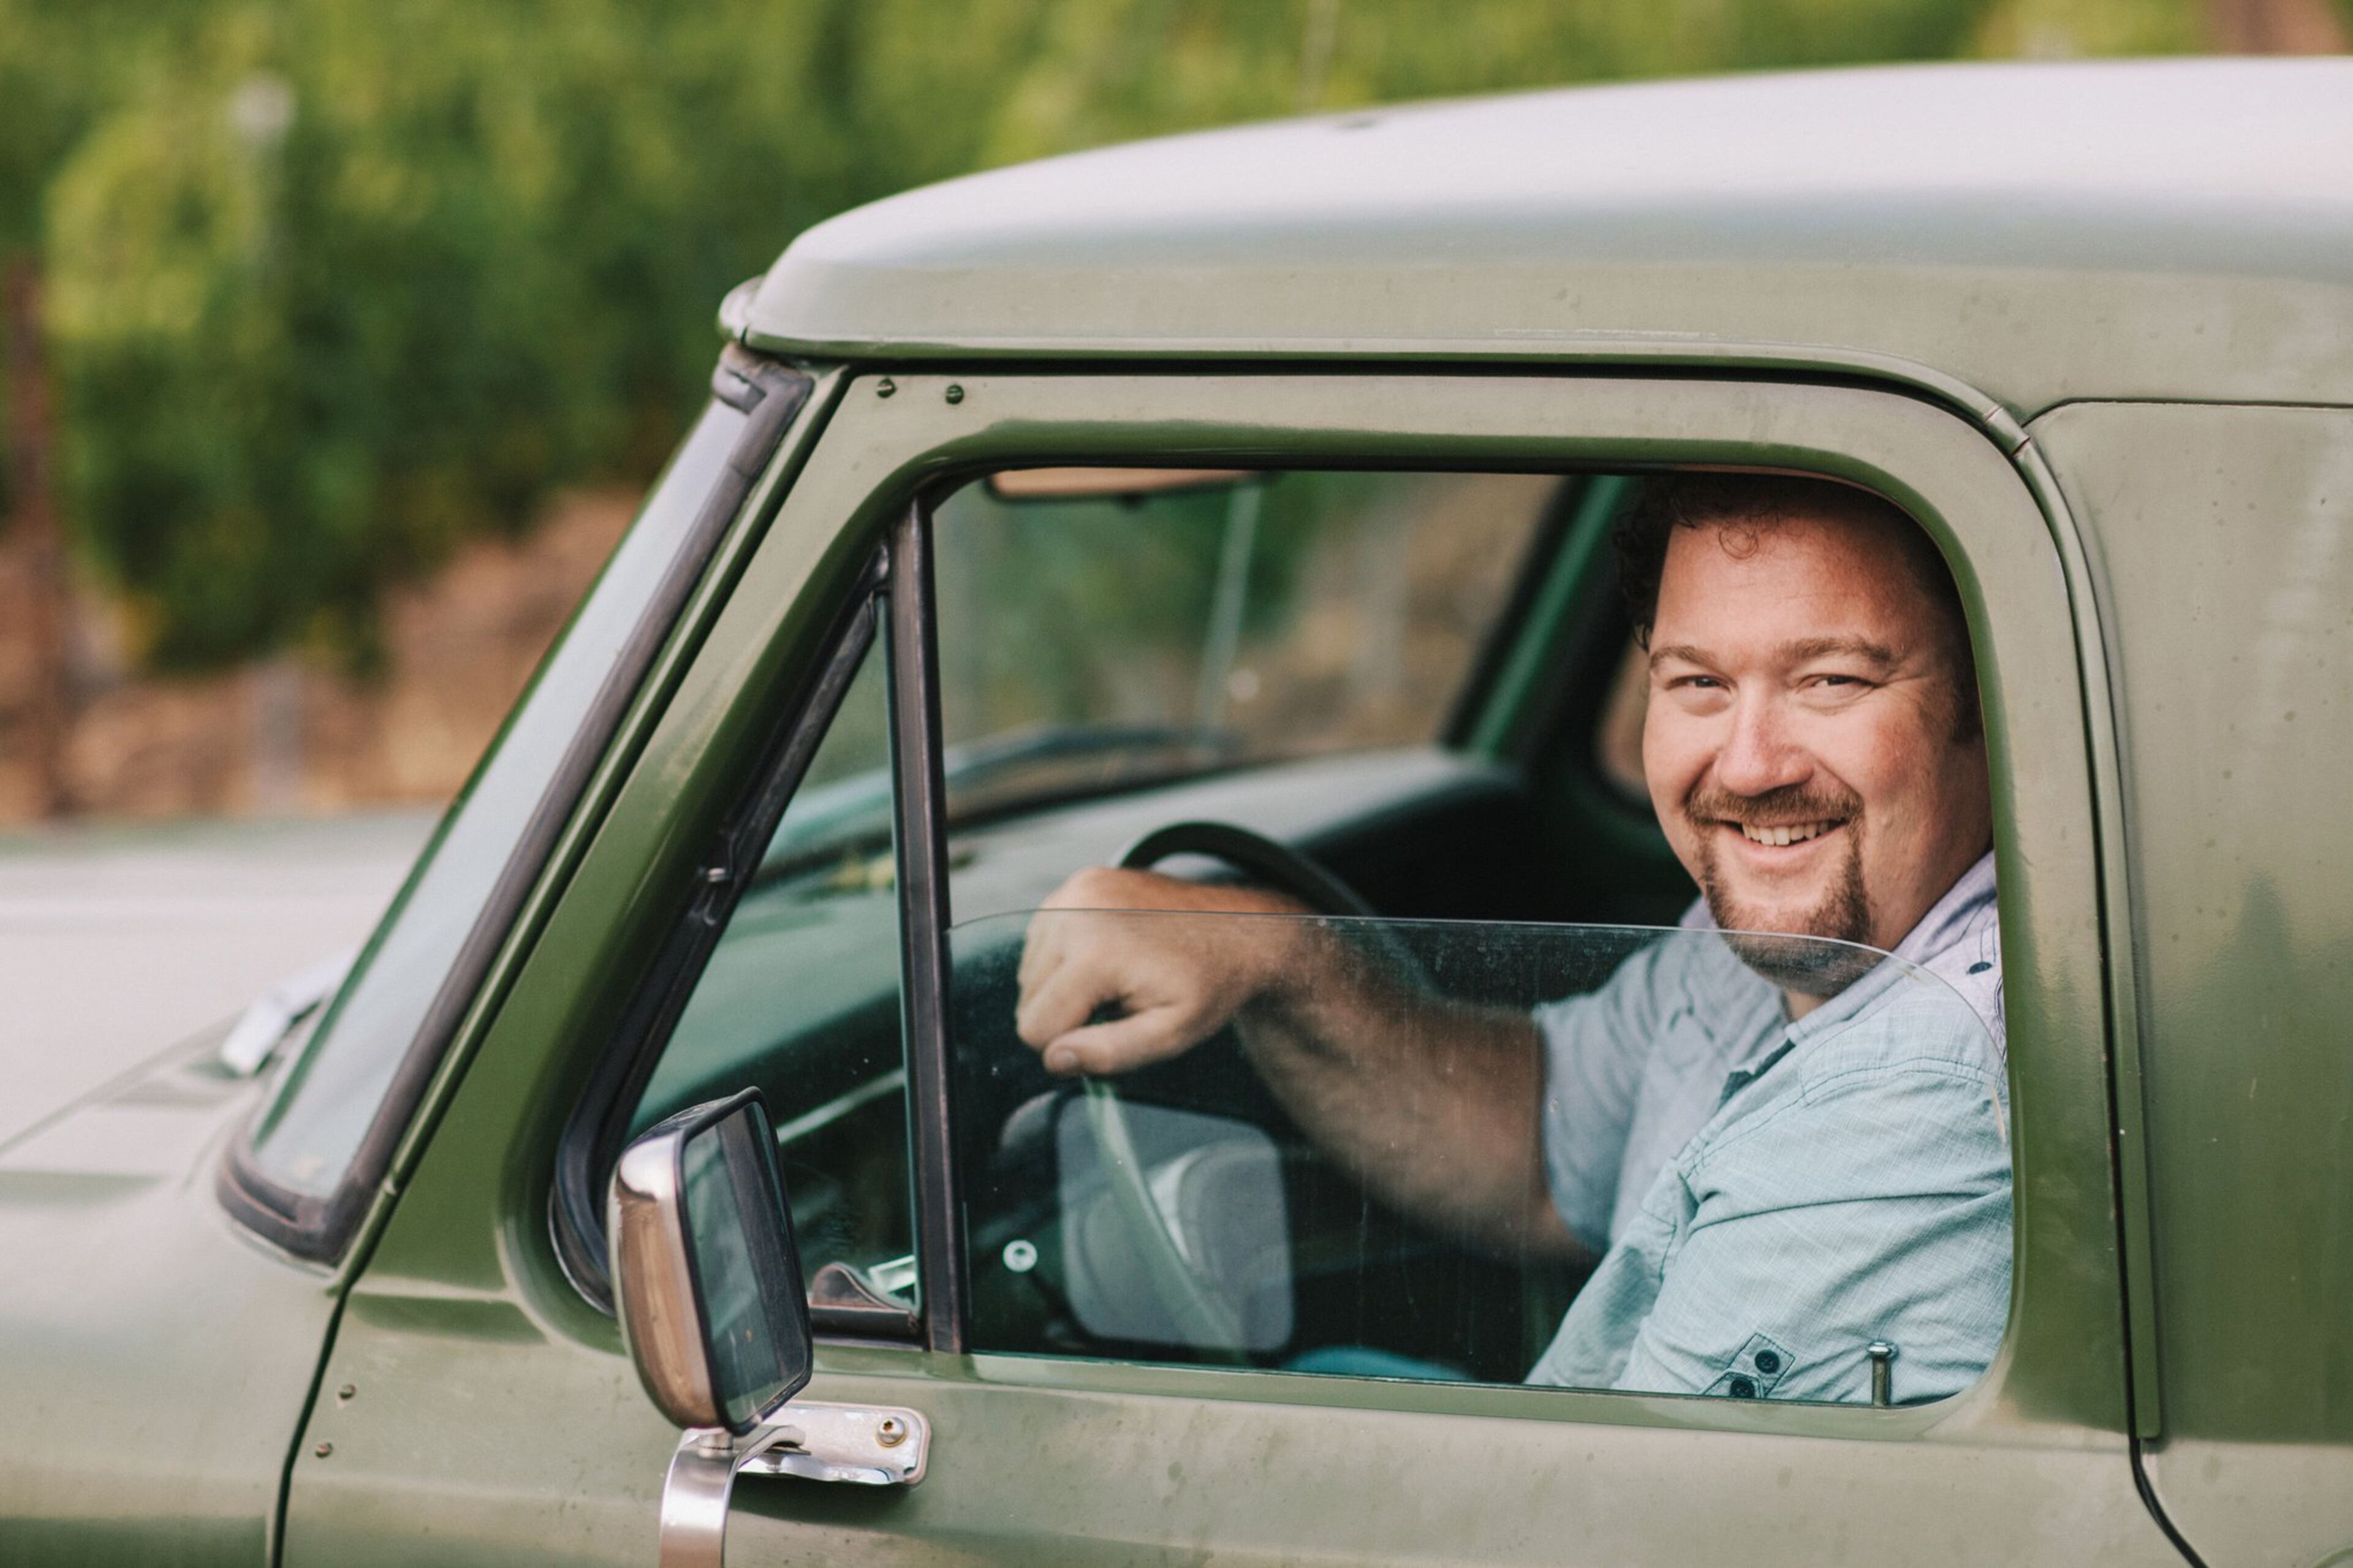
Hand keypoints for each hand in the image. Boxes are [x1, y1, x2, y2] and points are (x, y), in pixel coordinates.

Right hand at [1014, 867, 1311, 1075]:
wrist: (1240, 929)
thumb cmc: (1209, 984)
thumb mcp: (1170, 1033)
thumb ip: (1110, 1053)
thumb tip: (1055, 1058)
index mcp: (1096, 952)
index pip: (1036, 1027)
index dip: (1071, 1044)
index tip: (1113, 1030)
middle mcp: (1077, 913)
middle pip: (1028, 998)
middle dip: (1068, 1012)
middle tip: (1120, 1002)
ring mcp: (1077, 891)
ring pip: (1030, 969)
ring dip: (1065, 984)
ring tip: (1117, 978)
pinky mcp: (1079, 882)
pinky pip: (1042, 938)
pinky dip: (1066, 956)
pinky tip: (1108, 956)